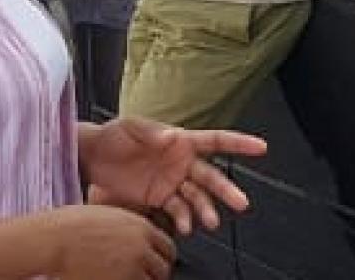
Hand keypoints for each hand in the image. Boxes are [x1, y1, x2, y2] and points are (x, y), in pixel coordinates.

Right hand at [46, 205, 176, 279]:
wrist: (54, 239)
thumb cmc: (72, 224)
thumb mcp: (107, 214)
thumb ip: (128, 226)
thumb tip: (140, 239)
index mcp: (141, 228)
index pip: (168, 248)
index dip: (161, 256)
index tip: (154, 262)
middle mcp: (141, 248)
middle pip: (163, 270)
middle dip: (154, 274)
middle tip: (139, 274)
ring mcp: (132, 269)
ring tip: (124, 276)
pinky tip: (113, 278)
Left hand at [83, 118, 266, 234]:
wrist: (93, 157)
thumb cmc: (113, 135)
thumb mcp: (131, 127)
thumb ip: (152, 132)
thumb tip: (173, 137)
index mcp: (181, 140)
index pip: (215, 141)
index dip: (239, 143)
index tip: (262, 147)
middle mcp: (182, 162)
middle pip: (211, 177)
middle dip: (227, 190)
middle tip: (241, 203)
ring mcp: (173, 182)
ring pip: (198, 197)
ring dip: (206, 210)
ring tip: (209, 223)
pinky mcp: (160, 198)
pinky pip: (178, 210)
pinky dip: (184, 219)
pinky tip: (185, 227)